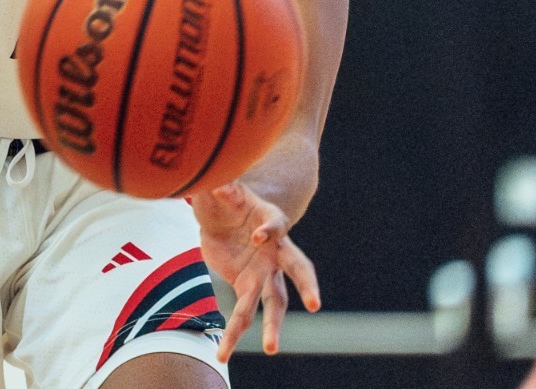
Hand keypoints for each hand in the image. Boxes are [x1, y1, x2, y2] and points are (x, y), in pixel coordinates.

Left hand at [194, 179, 319, 359]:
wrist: (221, 217)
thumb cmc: (224, 198)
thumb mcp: (220, 189)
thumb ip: (222, 188)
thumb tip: (220, 185)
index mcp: (269, 220)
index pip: (276, 224)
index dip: (270, 229)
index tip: (260, 235)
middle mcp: (275, 249)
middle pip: (298, 268)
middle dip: (307, 285)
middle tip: (316, 304)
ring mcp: (264, 271)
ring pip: (276, 301)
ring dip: (273, 325)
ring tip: (272, 349)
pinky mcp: (247, 285)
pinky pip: (245, 311)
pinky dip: (235, 329)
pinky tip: (223, 350)